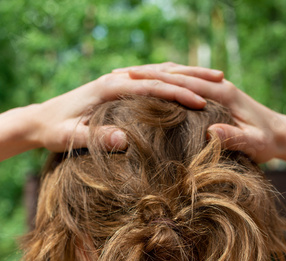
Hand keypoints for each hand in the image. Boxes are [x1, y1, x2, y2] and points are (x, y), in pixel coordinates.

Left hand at [29, 71, 208, 152]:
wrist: (40, 119)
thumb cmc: (54, 131)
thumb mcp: (70, 138)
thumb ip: (95, 138)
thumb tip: (123, 140)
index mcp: (109, 88)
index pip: (152, 86)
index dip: (177, 94)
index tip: (202, 103)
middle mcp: (116, 78)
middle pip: (162, 73)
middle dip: (191, 78)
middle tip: (221, 84)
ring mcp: (119, 80)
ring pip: (160, 71)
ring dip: (188, 73)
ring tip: (216, 78)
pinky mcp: (120, 86)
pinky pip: (153, 79)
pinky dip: (173, 79)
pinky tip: (187, 87)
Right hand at [121, 64, 285, 162]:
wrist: (282, 134)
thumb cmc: (267, 143)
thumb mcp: (254, 144)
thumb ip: (235, 138)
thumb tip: (212, 132)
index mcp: (223, 94)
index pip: (185, 82)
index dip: (157, 81)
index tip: (129, 80)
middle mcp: (218, 86)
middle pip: (178, 73)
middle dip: (148, 72)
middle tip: (117, 74)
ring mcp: (216, 89)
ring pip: (180, 75)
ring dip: (154, 74)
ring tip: (126, 77)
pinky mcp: (214, 96)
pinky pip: (186, 85)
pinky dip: (167, 83)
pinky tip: (151, 89)